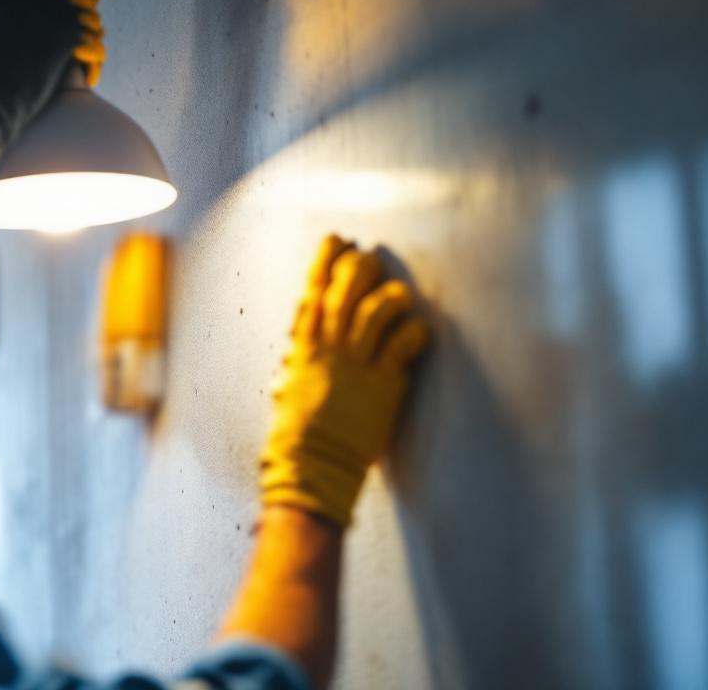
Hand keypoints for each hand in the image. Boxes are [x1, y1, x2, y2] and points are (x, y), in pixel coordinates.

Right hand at [260, 235, 429, 526]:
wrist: (311, 465)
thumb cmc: (296, 432)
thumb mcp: (288, 385)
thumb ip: (298, 357)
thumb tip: (299, 340)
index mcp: (302, 347)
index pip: (313, 291)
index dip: (326, 262)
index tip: (338, 241)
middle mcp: (327, 349)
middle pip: (342, 292)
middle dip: (357, 268)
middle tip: (371, 258)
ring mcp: (354, 365)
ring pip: (372, 312)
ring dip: (389, 296)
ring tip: (400, 294)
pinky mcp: (382, 385)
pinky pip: (401, 347)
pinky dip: (413, 332)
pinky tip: (418, 330)